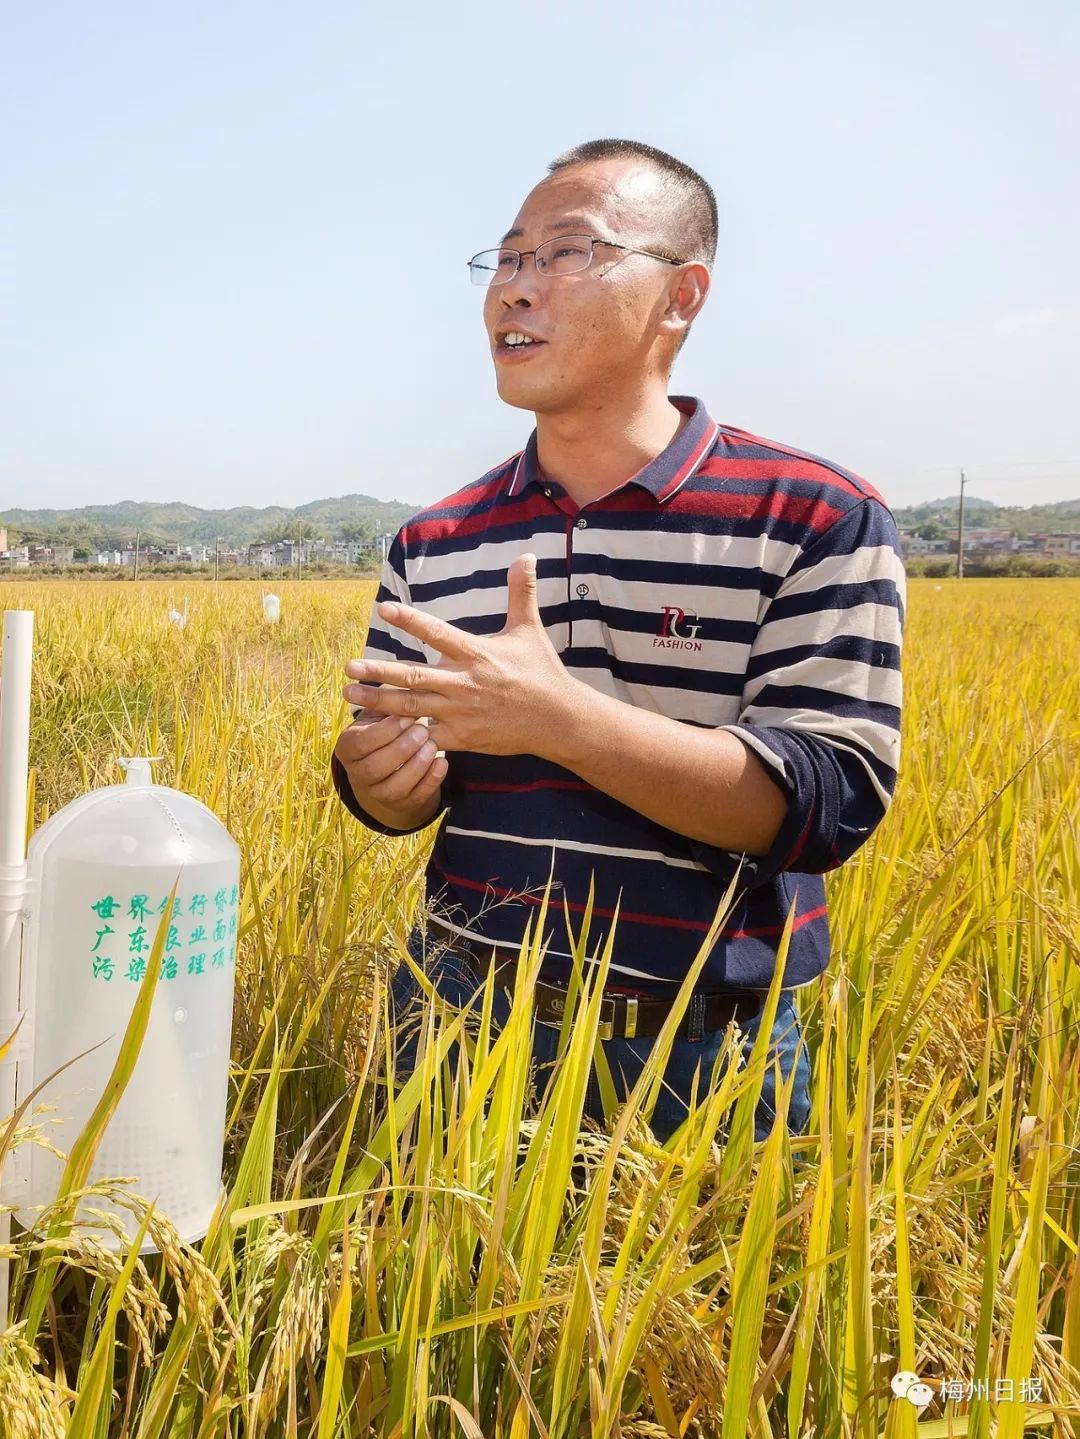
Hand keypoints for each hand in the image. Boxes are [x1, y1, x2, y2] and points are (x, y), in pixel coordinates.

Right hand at [334, 710, 444, 816]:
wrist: (392, 759)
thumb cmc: (386, 726)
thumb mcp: (380, 712)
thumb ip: (386, 702)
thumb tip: (397, 687)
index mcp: (347, 748)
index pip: (361, 743)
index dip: (385, 731)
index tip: (406, 716)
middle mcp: (358, 774)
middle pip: (375, 767)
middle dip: (401, 749)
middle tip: (422, 732)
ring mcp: (379, 793)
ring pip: (394, 787)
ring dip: (416, 766)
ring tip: (432, 746)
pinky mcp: (402, 803)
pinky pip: (416, 797)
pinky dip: (431, 780)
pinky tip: (442, 762)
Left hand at [341, 553, 580, 757]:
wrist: (557, 719)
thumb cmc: (542, 672)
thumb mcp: (530, 629)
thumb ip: (521, 592)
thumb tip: (526, 555)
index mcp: (475, 653)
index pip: (436, 632)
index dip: (409, 619)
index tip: (383, 608)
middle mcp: (463, 682)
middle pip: (411, 676)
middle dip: (377, 672)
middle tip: (348, 667)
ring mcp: (460, 712)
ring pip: (410, 707)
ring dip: (377, 701)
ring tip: (349, 694)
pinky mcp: (462, 737)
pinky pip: (425, 736)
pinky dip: (402, 733)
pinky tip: (378, 729)